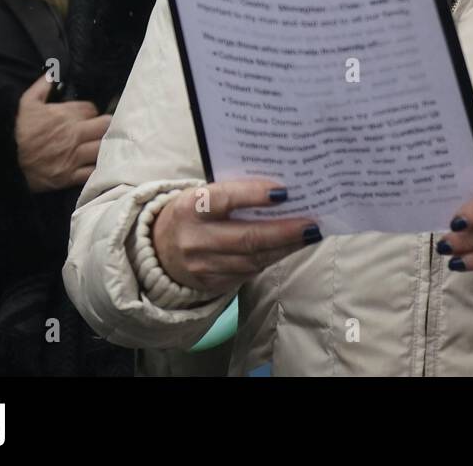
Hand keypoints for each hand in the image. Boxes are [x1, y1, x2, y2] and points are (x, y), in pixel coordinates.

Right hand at [15, 75, 110, 191]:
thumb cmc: (16, 130)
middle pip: (105, 126)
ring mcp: (73, 156)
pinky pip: (93, 171)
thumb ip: (41, 86)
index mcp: (65, 115)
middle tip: (100, 129)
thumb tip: (52, 73)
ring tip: (101, 145)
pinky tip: (96, 164)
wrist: (4, 160)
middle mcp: (74, 135)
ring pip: (103, 147)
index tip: (87, 116)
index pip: (91, 109)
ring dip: (104, 145)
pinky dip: (97, 168)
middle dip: (105, 126)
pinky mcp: (70, 176)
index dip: (91, 112)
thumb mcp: (25, 103)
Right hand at [152, 178, 319, 294]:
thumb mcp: (204, 195)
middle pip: (247, 238)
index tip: (284, 192)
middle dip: (284, 231)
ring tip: (309, 234)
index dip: (254, 195)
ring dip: (285, 247)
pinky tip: (290, 247)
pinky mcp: (212, 283)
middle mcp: (194, 239)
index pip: (225, 199)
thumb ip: (235, 192)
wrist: (160, 248)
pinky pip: (250, 272)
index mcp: (190, 207)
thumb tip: (283, 190)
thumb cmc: (196, 212)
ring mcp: (202, 265)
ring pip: (253, 258)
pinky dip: (273, 257)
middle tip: (312, 224)